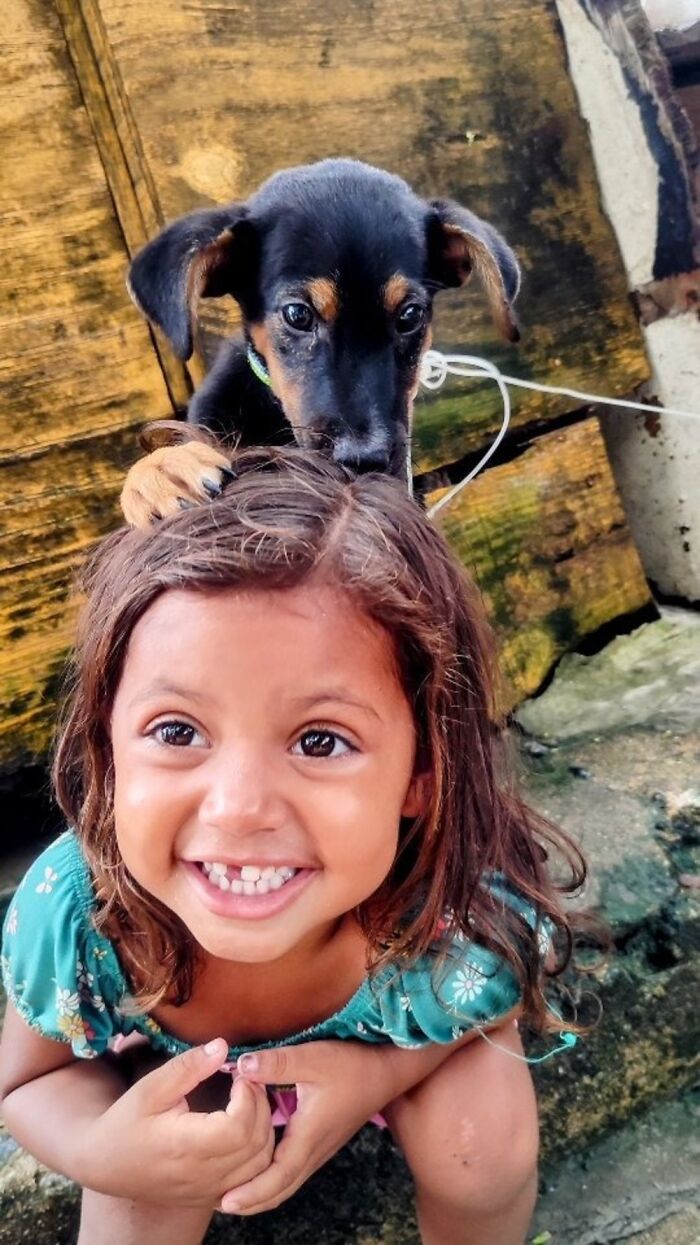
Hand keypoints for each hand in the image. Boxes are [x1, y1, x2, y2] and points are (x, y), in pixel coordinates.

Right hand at [78, 1039, 274, 1207]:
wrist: (106, 1165)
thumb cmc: (126, 1121)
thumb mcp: (150, 1088)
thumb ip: (187, 1067)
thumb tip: (222, 1046)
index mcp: (186, 1147)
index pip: (239, 1127)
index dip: (249, 1097)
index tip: (239, 1075)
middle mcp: (202, 1176)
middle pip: (256, 1144)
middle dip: (261, 1106)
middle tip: (249, 1082)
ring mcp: (209, 1191)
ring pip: (260, 1165)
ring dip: (265, 1129)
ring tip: (249, 1102)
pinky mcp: (212, 1197)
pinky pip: (252, 1181)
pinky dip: (261, 1155)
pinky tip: (248, 1130)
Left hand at [219, 1039, 395, 1213]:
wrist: (386, 1071)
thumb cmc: (351, 1065)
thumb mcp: (313, 1058)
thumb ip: (277, 1063)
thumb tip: (240, 1066)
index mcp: (308, 1136)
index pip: (277, 1177)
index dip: (251, 1192)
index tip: (225, 1202)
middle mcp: (314, 1150)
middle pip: (280, 1190)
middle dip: (251, 1201)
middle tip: (220, 1204)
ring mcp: (320, 1148)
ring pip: (288, 1182)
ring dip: (262, 1192)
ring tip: (233, 1192)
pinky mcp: (322, 1141)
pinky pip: (294, 1171)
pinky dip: (274, 1179)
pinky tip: (259, 1168)